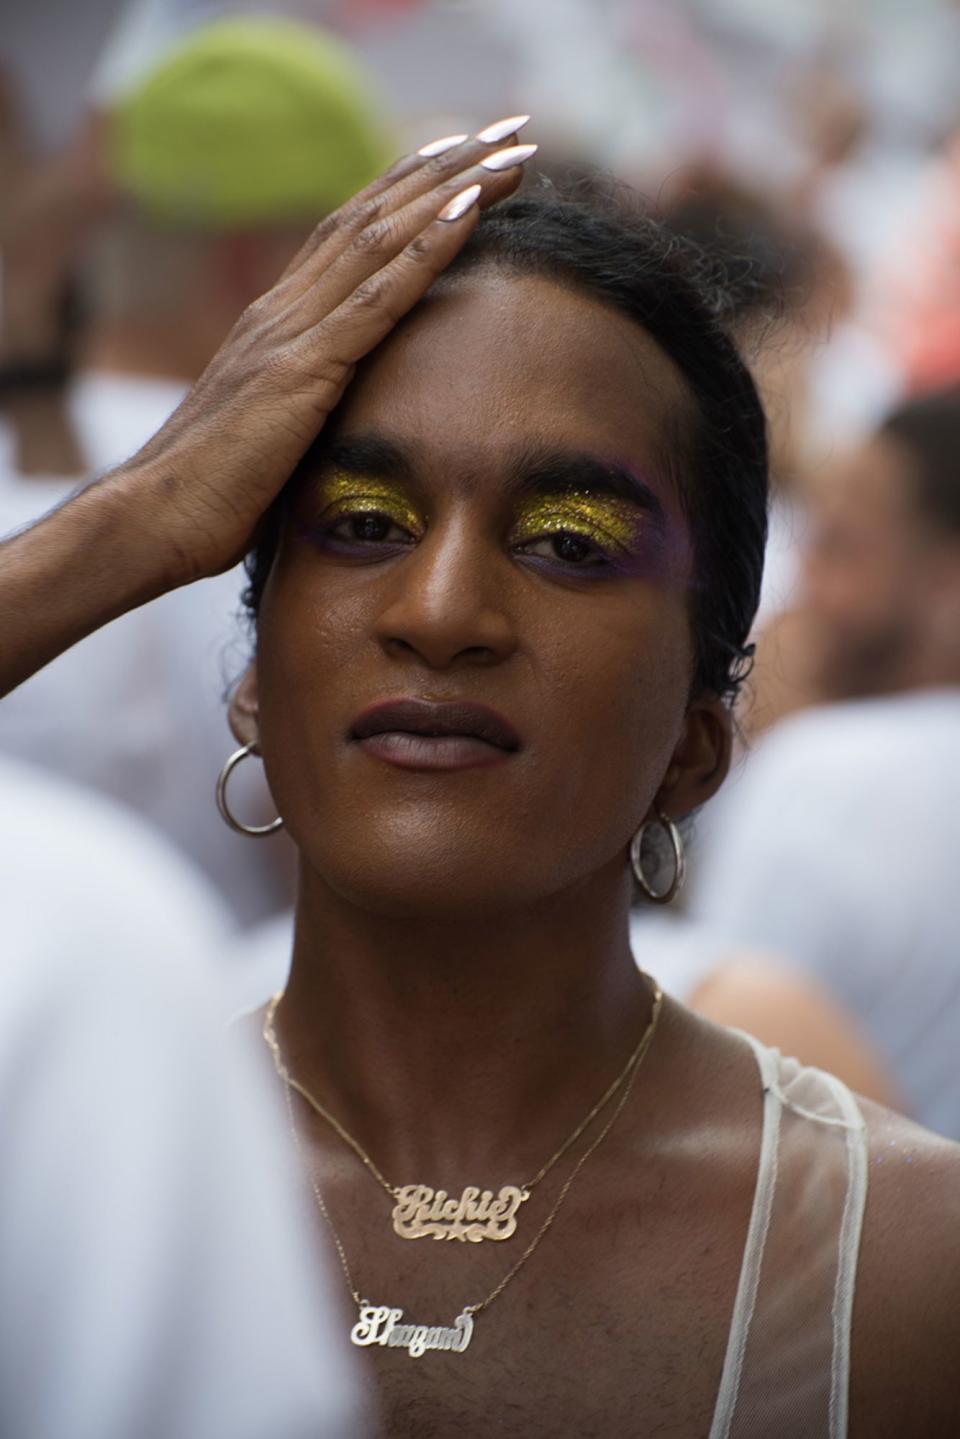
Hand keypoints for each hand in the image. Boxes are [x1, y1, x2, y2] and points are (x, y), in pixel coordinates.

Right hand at [117, 126, 534, 584]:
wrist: (152, 517)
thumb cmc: (210, 495)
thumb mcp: (269, 436)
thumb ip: (304, 406)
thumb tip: (341, 418)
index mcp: (274, 324)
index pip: (347, 234)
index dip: (404, 191)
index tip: (461, 160)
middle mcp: (281, 311)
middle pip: (371, 217)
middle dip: (442, 170)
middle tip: (507, 133)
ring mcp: (289, 335)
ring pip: (380, 239)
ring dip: (450, 191)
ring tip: (509, 155)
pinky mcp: (300, 372)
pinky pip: (375, 299)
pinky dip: (424, 251)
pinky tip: (467, 212)